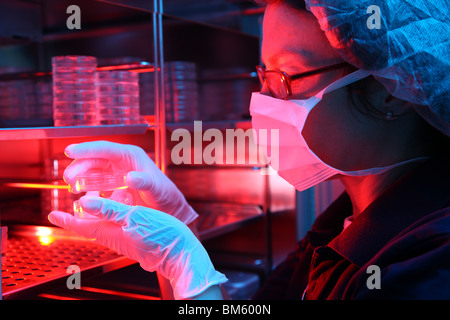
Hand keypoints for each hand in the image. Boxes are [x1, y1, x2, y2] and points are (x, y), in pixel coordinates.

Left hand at [48, 196, 226, 299]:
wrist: (181, 255)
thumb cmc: (160, 237)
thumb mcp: (134, 217)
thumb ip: (110, 210)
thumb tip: (84, 203)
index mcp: (111, 231)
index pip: (82, 225)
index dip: (66, 220)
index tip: (53, 215)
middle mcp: (116, 237)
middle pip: (92, 225)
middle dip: (82, 214)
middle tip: (74, 203)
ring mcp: (127, 239)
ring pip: (106, 224)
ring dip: (99, 212)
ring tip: (97, 200)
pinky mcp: (138, 239)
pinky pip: (120, 226)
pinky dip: (115, 214)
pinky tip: (123, 207)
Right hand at [63, 140, 197, 224]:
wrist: (170, 210)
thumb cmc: (166, 195)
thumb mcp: (156, 188)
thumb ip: (145, 182)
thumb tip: (130, 177)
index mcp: (131, 155)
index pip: (104, 148)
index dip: (86, 149)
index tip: (69, 150)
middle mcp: (122, 161)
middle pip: (95, 159)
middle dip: (79, 166)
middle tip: (68, 179)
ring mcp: (117, 173)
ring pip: (93, 171)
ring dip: (81, 177)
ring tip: (72, 188)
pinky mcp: (114, 186)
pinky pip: (97, 184)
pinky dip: (88, 189)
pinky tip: (81, 196)